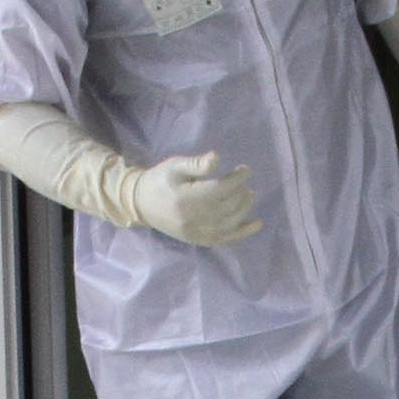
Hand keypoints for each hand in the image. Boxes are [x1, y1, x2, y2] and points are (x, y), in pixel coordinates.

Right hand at [132, 151, 261, 247]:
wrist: (141, 204)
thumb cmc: (160, 180)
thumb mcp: (175, 166)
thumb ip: (197, 164)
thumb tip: (217, 158)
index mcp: (186, 198)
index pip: (220, 189)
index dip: (237, 179)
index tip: (245, 170)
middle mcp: (193, 219)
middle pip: (227, 206)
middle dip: (241, 192)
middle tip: (244, 182)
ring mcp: (197, 232)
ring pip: (229, 222)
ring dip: (244, 208)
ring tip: (249, 195)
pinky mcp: (198, 240)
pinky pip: (225, 238)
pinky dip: (243, 232)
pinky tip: (257, 224)